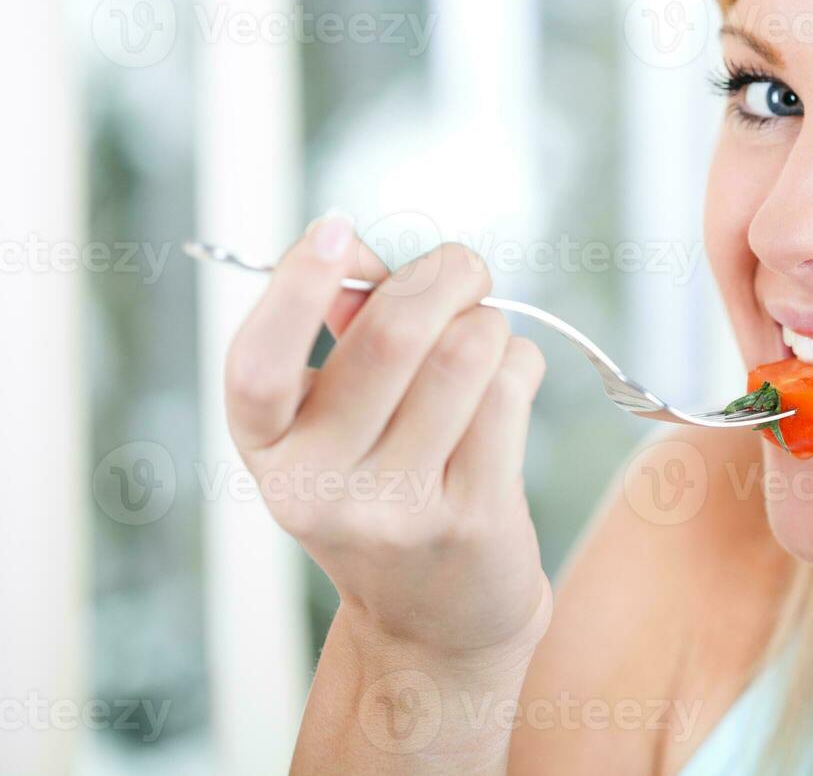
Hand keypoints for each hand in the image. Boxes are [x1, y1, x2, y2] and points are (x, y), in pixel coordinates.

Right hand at [223, 213, 550, 660]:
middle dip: (444, 275)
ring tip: (484, 339)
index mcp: (268, 448)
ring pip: (466, 352)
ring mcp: (396, 508)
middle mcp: (318, 485)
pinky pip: (511, 390)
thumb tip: (354, 249)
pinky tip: (506, 384)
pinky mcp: (471, 516)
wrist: (435, 617)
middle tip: (463, 269)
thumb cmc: (387, 482)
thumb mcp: (336, 420)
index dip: (293, 288)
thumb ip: (342, 330)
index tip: (335, 230)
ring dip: (489, 322)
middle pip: (395, 335)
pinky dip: (519, 363)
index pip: (257, 365)